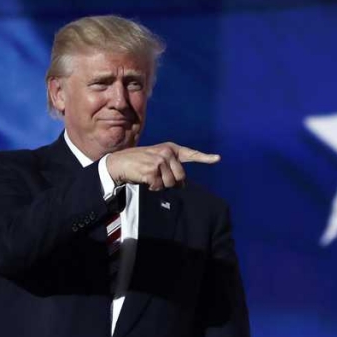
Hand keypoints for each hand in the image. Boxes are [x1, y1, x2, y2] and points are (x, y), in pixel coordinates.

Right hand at [105, 142, 219, 190]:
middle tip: (158, 177)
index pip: (191, 154)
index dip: (205, 158)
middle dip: (171, 182)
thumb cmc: (140, 163)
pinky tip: (144, 179)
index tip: (218, 158)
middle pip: (181, 177)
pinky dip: (152, 187)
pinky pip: (159, 187)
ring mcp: (160, 160)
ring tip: (150, 176)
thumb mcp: (158, 160)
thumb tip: (182, 185)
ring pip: (170, 183)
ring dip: (160, 185)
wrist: (119, 163)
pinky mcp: (152, 170)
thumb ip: (172, 169)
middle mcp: (167, 152)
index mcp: (171, 148)